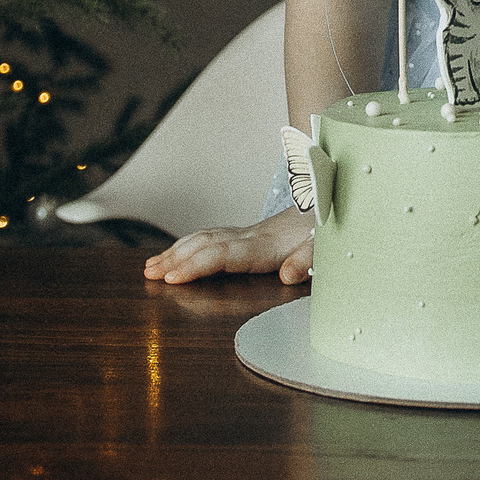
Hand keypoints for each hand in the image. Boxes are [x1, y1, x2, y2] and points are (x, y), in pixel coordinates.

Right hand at [144, 203, 314, 285]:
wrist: (330, 201)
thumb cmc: (325, 229)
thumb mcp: (325, 247)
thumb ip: (307, 261)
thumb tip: (288, 276)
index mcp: (264, 245)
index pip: (222, 255)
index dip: (196, 266)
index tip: (172, 278)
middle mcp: (249, 237)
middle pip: (204, 246)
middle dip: (174, 260)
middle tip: (149, 274)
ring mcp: (245, 234)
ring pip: (203, 239)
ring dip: (175, 252)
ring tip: (150, 267)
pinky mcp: (246, 234)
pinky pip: (210, 238)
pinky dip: (188, 245)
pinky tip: (176, 254)